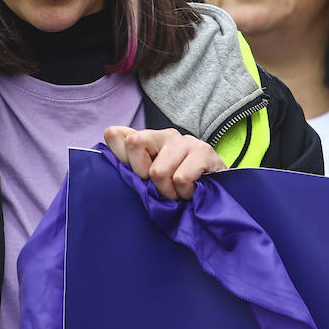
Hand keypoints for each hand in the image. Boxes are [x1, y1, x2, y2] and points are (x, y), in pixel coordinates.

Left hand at [103, 126, 226, 199]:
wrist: (218, 196)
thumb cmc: (178, 189)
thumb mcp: (149, 180)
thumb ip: (128, 161)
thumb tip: (110, 133)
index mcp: (148, 139)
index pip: (116, 135)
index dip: (121, 158)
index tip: (137, 176)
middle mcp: (166, 134)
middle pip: (135, 143)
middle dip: (145, 176)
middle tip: (160, 188)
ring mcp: (186, 141)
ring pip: (158, 171)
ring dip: (169, 192)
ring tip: (179, 193)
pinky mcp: (204, 151)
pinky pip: (180, 178)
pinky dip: (184, 193)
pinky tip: (192, 192)